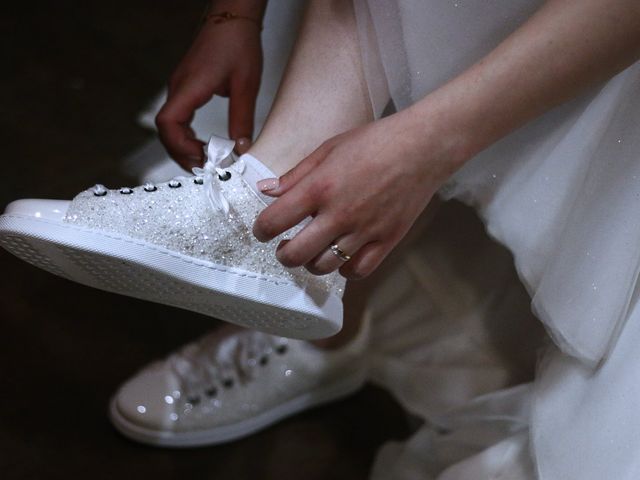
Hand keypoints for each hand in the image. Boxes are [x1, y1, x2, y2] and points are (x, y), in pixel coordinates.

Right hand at [156, 19, 262, 168]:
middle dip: (181, 152)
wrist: (232, 18)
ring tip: (206, 159)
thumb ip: (242, 120)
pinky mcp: (186, 88)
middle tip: (206, 166)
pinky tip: (203, 143)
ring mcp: (180, 88)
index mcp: (190, 86)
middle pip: (165, 129)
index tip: (202, 158)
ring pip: (170, 125)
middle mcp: (179, 88)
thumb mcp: (246, 86)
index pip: (168, 122)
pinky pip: (178, 118)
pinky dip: (186, 135)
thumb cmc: (237, 43)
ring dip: (184, 146)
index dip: (180, 145)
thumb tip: (241, 149)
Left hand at [252, 110, 460, 278]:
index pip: (275, 221)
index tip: (263, 230)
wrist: (422, 147)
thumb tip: (266, 191)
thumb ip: (295, 175)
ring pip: (325, 267)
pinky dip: (345, 269)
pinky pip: (358, 271)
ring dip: (312, 263)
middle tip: (285, 247)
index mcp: (320, 187)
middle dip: (283, 255)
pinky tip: (343, 256)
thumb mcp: (328, 149)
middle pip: (296, 255)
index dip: (261, 230)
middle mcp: (339, 213)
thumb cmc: (375, 142)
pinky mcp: (386, 241)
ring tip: (314, 250)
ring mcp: (364, 231)